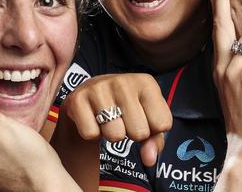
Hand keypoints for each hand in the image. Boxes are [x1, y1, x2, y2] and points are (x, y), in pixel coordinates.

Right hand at [57, 72, 171, 167]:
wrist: (93, 92)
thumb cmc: (126, 106)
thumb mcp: (148, 116)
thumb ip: (155, 140)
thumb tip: (150, 160)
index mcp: (147, 83)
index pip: (163, 124)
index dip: (153, 129)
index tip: (143, 119)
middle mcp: (124, 82)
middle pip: (139, 133)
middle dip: (132, 134)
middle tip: (124, 120)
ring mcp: (99, 88)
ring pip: (115, 136)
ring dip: (112, 135)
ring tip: (109, 119)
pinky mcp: (78, 98)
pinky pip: (91, 134)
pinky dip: (93, 133)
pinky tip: (94, 118)